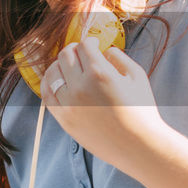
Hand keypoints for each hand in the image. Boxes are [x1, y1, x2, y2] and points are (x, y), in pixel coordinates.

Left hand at [39, 37, 165, 170]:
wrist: (137, 146)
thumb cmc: (141, 110)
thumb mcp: (137, 76)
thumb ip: (118, 57)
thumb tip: (102, 50)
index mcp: (100, 73)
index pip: (84, 45)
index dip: (90, 42)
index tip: (94, 44)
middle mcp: (80, 86)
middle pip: (65, 55)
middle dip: (74, 50)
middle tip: (81, 53)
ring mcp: (69, 104)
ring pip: (52, 72)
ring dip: (60, 65)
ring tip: (69, 66)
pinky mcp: (63, 119)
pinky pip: (46, 95)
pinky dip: (48, 83)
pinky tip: (56, 80)